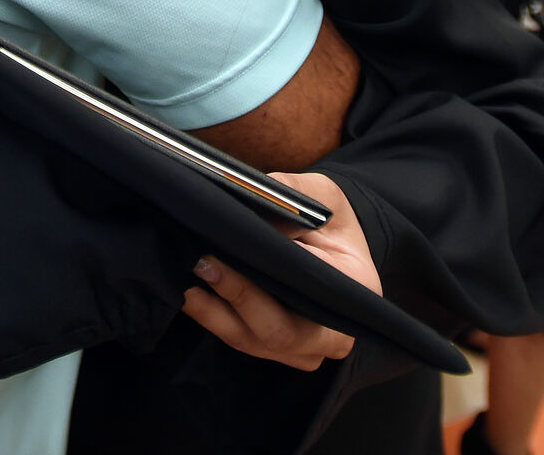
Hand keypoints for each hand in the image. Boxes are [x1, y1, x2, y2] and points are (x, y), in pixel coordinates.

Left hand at [181, 172, 376, 371]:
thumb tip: (254, 206)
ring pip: (252, 341)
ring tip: (186, 279)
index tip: (232, 250)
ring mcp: (303, 349)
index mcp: (356, 291)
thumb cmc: (328, 218)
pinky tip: (189, 293)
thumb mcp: (322, 194)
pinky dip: (212, 318)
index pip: (310, 292)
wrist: (328, 241)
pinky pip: (239, 340)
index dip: (272, 278)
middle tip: (202, 262)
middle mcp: (334, 333)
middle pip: (279, 331)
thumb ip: (293, 193)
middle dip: (237, 297)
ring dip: (214, 313)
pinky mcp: (274, 349)